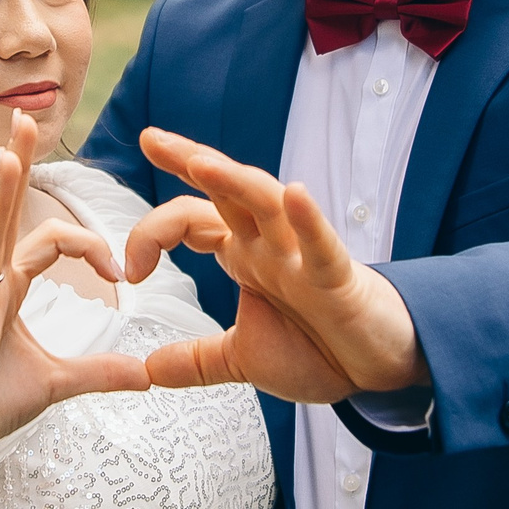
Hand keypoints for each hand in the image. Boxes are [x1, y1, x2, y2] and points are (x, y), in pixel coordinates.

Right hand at [0, 114, 150, 490]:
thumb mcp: (54, 385)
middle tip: (26, 116)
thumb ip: (97, 372)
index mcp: (7, 292)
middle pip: (5, 217)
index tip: (121, 268)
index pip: (47, 242)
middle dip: (15, 166)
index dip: (88, 244)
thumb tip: (146, 373)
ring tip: (5, 159)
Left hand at [123, 127, 427, 399]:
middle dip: (190, 159)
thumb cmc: (320, 350)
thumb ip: (196, 360)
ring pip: (268, 205)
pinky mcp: (339, 279)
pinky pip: (323, 246)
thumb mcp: (243, 361)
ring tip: (200, 162)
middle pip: (227, 191)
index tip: (130, 272)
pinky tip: (296, 195)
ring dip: (235, 181)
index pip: (193, 221)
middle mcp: (271, 246)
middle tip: (151, 138)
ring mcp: (304, 258)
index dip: (153, 235)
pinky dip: (309, 221)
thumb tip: (145, 371)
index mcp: (247, 257)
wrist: (378, 368)